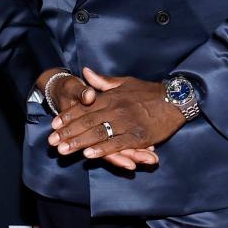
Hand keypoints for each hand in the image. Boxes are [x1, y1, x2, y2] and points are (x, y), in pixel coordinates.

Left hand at [37, 70, 159, 172]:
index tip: (54, 125)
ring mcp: (127, 123)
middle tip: (52, 142)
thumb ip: (103, 81)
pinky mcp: (138, 136)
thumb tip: (85, 72)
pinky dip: (103, 149)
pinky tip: (89, 155)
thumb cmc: (149, 91)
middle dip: (68, 133)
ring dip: (79, 143)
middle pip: (87, 122)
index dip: (68, 116)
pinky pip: (117, 144)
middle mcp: (117, 109)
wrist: (176, 99)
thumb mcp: (125, 82)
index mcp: (112, 97)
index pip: (85, 107)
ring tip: (64, 151)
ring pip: (98, 134)